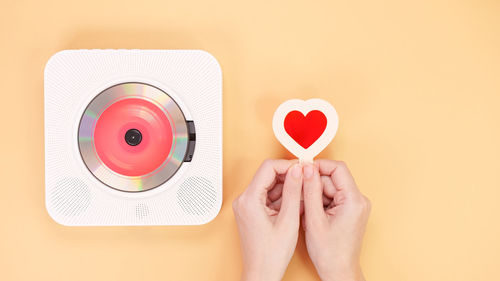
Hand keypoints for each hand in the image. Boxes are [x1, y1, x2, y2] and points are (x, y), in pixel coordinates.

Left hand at [233, 159, 302, 280]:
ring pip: (269, 186)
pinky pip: (268, 196)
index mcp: (249, 199)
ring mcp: (247, 206)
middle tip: (306, 180)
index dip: (288, 165)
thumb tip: (298, 171)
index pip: (268, 168)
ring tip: (303, 195)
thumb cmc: (271, 254)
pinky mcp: (251, 212)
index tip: (303, 169)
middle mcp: (244, 200)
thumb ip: (293, 192)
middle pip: (268, 175)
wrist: (262, 273)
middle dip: (288, 176)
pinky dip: (282, 198)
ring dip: (287, 187)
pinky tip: (295, 204)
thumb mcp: (288, 220)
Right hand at [302, 160, 370, 280]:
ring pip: (330, 188)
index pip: (337, 169)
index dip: (318, 166)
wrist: (338, 272)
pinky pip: (332, 197)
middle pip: (332, 179)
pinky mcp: (349, 211)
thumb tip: (306, 168)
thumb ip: (310, 190)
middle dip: (313, 185)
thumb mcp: (314, 219)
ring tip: (306, 211)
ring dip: (314, 195)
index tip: (302, 170)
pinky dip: (319, 203)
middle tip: (299, 196)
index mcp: (354, 200)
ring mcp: (355, 205)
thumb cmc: (329, 253)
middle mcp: (359, 200)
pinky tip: (312, 215)